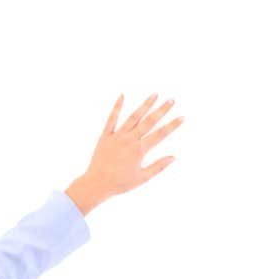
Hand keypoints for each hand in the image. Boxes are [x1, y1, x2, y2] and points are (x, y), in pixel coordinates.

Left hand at [66, 93, 183, 214]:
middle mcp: (129, 140)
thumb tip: (173, 157)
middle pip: (149, 121)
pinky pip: (112, 118)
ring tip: (154, 94)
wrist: (97, 183)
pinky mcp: (106, 136)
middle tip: (171, 100)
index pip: (160, 135)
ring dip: (145, 105)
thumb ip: (158, 166)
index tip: (181, 117)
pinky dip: (117, 107)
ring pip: (133, 117)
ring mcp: (117, 136)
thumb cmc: (120, 183)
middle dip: (161, 110)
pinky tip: (122, 96)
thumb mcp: (142, 178)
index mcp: (139, 150)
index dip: (172, 125)